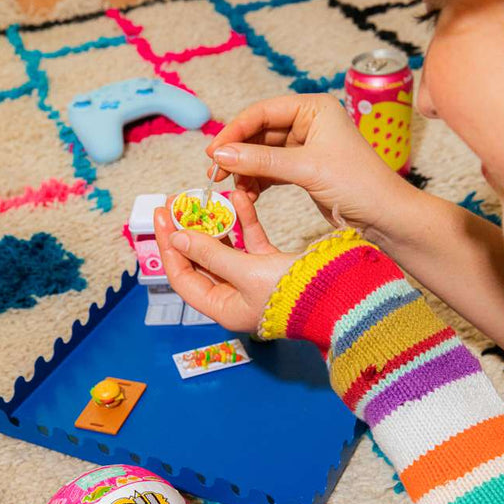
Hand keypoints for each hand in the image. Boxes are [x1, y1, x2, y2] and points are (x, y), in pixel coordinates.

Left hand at [154, 190, 295, 331]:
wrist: (340, 297)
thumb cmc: (293, 294)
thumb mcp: (246, 273)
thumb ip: (211, 254)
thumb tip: (178, 238)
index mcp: (222, 308)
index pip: (182, 277)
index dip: (169, 247)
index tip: (162, 218)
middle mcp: (234, 297)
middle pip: (200, 261)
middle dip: (188, 231)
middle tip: (176, 202)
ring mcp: (252, 282)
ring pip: (225, 249)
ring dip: (215, 223)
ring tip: (202, 197)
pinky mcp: (271, 266)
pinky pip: (250, 242)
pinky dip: (244, 222)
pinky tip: (239, 196)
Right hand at [205, 94, 412, 234]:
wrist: (386, 217)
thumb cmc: (358, 184)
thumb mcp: (306, 168)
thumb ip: (262, 160)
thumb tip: (220, 154)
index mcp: (314, 108)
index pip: (262, 112)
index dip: (234, 131)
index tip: (213, 152)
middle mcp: (309, 122)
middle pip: (259, 133)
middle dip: (237, 153)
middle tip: (215, 173)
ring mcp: (306, 147)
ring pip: (262, 154)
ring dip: (245, 170)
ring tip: (230, 187)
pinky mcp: (304, 170)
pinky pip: (271, 171)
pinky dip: (257, 182)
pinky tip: (246, 195)